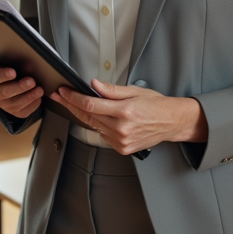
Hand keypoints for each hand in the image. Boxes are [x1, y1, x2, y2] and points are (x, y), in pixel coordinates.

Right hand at [0, 63, 43, 118]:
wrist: (14, 82)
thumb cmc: (14, 69)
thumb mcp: (13, 63)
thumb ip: (17, 63)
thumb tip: (29, 66)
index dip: (2, 75)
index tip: (13, 72)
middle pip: (4, 92)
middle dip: (20, 87)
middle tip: (31, 81)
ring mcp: (3, 104)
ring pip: (15, 103)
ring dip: (29, 96)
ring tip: (39, 90)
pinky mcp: (14, 112)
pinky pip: (23, 111)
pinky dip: (32, 104)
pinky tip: (39, 98)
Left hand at [51, 79, 206, 155]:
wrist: (171, 123)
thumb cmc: (156, 105)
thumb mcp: (135, 91)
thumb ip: (112, 90)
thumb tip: (94, 85)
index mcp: (124, 111)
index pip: (90, 105)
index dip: (73, 98)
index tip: (64, 92)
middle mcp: (122, 128)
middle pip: (87, 117)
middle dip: (71, 105)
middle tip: (60, 97)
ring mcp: (121, 140)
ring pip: (93, 127)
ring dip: (83, 116)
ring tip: (75, 105)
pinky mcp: (122, 148)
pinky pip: (103, 136)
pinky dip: (99, 127)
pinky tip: (100, 119)